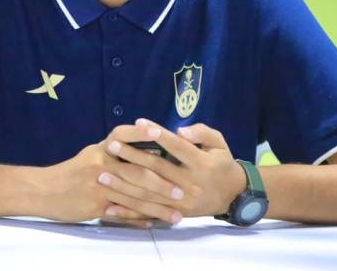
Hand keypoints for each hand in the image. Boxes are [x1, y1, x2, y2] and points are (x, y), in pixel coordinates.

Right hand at [36, 125, 186, 226]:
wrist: (43, 191)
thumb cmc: (72, 173)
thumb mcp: (92, 156)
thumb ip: (116, 155)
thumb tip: (148, 154)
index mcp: (101, 149)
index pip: (123, 136)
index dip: (142, 134)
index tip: (163, 133)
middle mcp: (100, 164)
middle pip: (136, 172)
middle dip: (163, 183)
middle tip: (184, 190)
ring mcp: (97, 185)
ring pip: (133, 197)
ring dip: (157, 207)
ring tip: (177, 214)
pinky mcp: (94, 205)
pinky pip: (121, 214)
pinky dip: (138, 219)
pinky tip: (154, 223)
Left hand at [103, 119, 246, 217]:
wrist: (232, 196)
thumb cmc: (222, 163)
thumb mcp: (219, 143)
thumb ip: (201, 133)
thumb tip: (180, 131)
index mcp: (200, 163)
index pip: (176, 147)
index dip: (158, 135)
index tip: (139, 123)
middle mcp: (189, 183)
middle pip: (157, 169)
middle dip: (132, 156)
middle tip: (111, 145)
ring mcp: (180, 202)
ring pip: (148, 193)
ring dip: (124, 184)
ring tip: (103, 174)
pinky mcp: (174, 214)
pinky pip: (149, 213)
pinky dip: (129, 212)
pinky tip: (111, 207)